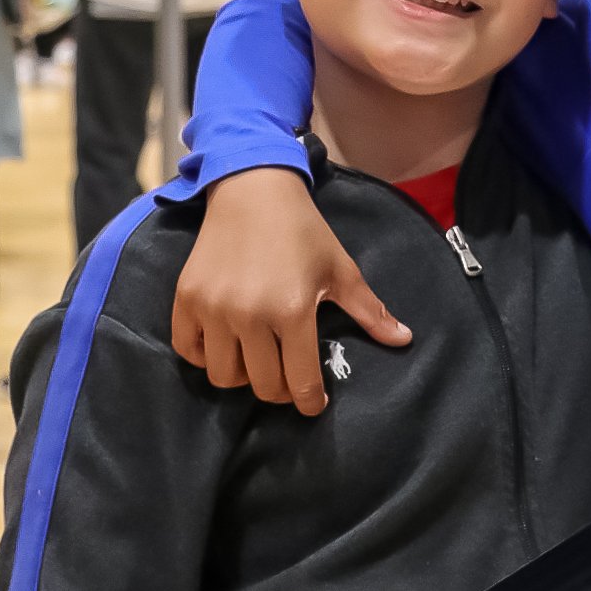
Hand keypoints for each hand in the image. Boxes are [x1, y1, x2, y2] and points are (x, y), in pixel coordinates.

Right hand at [172, 168, 410, 415]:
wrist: (254, 188)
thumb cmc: (303, 230)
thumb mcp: (340, 268)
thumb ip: (369, 310)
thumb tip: (404, 340)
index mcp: (293, 310)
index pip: (299, 383)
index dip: (309, 402)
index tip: (312, 403)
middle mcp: (249, 314)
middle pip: (262, 386)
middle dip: (279, 390)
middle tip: (287, 377)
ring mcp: (214, 307)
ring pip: (223, 376)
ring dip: (242, 376)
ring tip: (256, 359)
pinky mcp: (187, 297)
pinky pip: (188, 350)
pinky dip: (204, 356)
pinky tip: (224, 344)